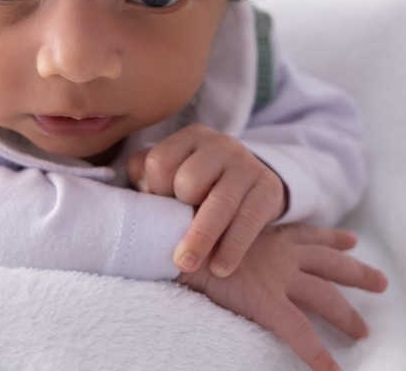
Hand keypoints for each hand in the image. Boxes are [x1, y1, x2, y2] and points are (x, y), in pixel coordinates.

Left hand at [127, 124, 285, 276]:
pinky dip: (232, 247)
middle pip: (189, 180)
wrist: (250, 180)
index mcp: (191, 138)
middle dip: (179, 211)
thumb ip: (146, 178)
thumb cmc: (199, 182)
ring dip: (201, 238)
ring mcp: (247, 165)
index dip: (154, 189)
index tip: (159, 206)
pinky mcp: (268, 188)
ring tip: (186, 264)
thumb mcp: (172, 172)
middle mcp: (220, 145)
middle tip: (174, 235)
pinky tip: (220, 267)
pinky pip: (248, 220)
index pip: (160, 161)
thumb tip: (136, 200)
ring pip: (220, 203)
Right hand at [178, 224, 387, 370]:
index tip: (351, 241)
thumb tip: (217, 240)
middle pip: (330, 264)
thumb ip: (226, 235)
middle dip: (357, 273)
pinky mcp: (267, 302)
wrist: (174, 238)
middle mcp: (280, 253)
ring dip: (348, 314)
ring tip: (365, 332)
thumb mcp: (215, 226)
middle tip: (381, 282)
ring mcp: (277, 278)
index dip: (332, 237)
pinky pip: (301, 334)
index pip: (308, 234)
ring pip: (325, 297)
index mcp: (268, 233)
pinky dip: (318, 355)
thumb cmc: (186, 231)